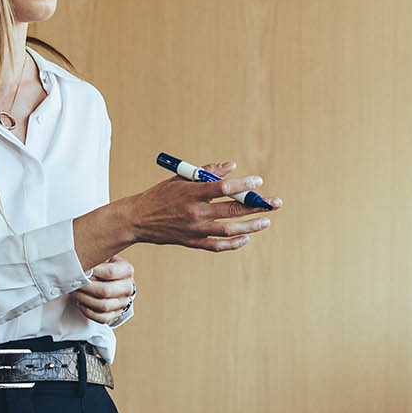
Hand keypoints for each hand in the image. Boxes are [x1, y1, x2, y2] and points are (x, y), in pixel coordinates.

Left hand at [73, 259, 134, 324]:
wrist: (113, 281)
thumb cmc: (103, 268)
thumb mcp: (103, 258)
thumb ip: (95, 258)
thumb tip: (78, 261)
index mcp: (126, 270)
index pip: (110, 272)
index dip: (92, 271)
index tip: (79, 269)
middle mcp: (128, 287)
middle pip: (105, 291)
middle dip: (85, 288)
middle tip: (74, 283)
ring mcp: (123, 302)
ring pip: (103, 305)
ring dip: (84, 299)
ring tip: (75, 292)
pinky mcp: (116, 314)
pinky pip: (101, 318)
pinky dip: (88, 311)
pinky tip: (81, 303)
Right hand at [129, 159, 280, 251]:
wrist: (137, 219)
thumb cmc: (161, 195)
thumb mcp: (180, 177)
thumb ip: (207, 171)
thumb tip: (232, 166)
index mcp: (191, 193)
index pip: (222, 188)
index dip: (243, 185)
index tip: (258, 181)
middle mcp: (194, 212)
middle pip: (232, 210)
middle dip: (256, 206)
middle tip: (275, 203)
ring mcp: (194, 230)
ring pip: (229, 230)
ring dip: (251, 226)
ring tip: (266, 221)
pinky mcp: (192, 242)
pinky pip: (217, 246)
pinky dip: (233, 243)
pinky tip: (246, 238)